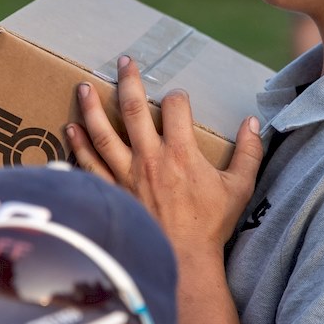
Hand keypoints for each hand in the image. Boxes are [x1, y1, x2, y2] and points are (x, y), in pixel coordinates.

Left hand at [66, 55, 263, 258]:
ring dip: (92, 107)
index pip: (175, 108)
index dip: (177, 98)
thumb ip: (250, 152)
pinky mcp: (112, 193)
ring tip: (84, 86)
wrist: (182, 261)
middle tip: (123, 61)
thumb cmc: (210, 226)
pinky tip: (70, 129)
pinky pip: (89, 165)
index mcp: (181, 153)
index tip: (177, 99)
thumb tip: (253, 122)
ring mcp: (127, 176)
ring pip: (103, 133)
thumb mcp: (240, 188)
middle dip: (128, 81)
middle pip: (133, 109)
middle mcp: (150, 159)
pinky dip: (78, 145)